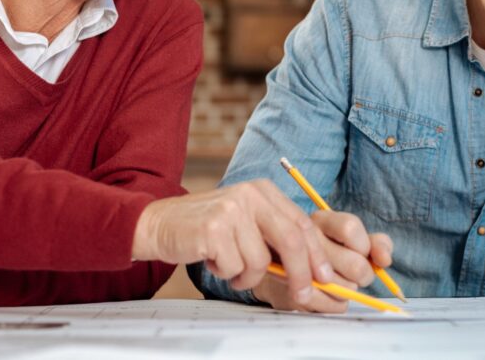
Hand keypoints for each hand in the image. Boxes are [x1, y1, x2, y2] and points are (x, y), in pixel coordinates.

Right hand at [133, 180, 333, 303]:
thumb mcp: (246, 222)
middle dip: (301, 273)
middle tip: (302, 295)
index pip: (302, 223)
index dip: (317, 253)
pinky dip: (227, 274)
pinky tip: (213, 260)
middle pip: (291, 239)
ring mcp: (231, 209)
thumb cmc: (207, 230)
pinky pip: (236, 267)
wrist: (159, 224)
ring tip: (229, 266)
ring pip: (261, 261)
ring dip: (247, 276)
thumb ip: (276, 237)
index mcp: (263, 190)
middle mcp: (250, 194)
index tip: (325, 277)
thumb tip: (314, 271)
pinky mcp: (213, 228)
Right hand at [253, 210, 393, 312]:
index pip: (351, 228)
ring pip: (346, 288)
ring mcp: (297, 266)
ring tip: (337, 284)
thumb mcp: (351, 240)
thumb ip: (374, 243)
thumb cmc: (324, 252)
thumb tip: (384, 259)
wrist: (282, 271)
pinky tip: (329, 296)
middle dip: (363, 275)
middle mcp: (306, 238)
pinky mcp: (293, 292)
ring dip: (348, 291)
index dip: (364, 246)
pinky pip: (333, 305)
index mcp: (322, 220)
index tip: (362, 252)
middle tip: (354, 275)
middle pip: (355, 264)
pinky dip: (337, 305)